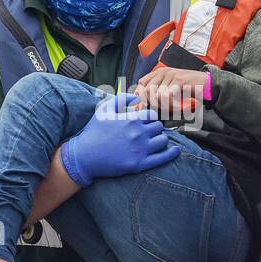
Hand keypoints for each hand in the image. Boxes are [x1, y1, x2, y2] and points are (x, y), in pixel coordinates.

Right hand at [59, 93, 181, 187]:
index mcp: (131, 119)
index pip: (151, 115)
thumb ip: (121, 99)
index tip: (146, 123)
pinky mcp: (139, 164)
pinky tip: (176, 150)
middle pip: (158, 127)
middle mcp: (138, 133)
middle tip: (150, 133)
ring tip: (156, 141)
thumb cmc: (93, 132)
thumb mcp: (104, 110)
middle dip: (155, 129)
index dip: (150, 118)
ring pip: (163, 140)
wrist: (84, 157)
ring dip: (161, 139)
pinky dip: (172, 153)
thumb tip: (136, 96)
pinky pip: (162, 158)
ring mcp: (140, 149)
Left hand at [133, 66, 207, 121]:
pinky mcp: (178, 80)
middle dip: (153, 104)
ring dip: (165, 106)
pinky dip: (172, 105)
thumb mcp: (170, 90)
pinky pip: (167, 96)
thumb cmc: (188, 89)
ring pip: (157, 95)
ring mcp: (171, 75)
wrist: (206, 84)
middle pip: (147, 91)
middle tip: (164, 109)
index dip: (141, 97)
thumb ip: (156, 96)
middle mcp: (163, 72)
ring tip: (174, 108)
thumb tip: (138, 107)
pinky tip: (179, 107)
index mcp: (159, 73)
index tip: (144, 108)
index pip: (141, 83)